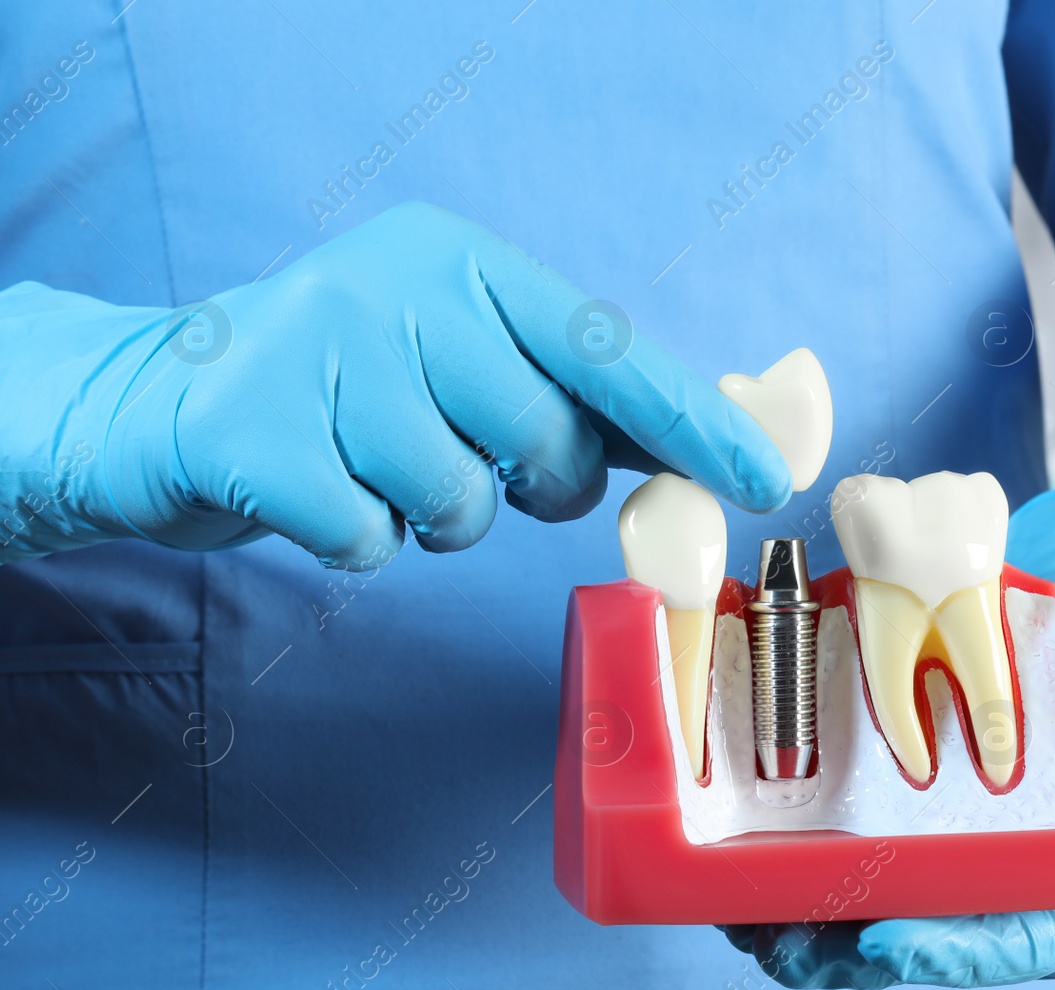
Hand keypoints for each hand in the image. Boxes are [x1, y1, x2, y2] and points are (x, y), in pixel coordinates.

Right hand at [0, 201, 788, 565]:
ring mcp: (317, 351)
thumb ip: (575, 396)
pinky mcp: (252, 434)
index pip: (607, 348)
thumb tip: (711, 443)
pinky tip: (313, 492)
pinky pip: (370, 543)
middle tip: (462, 459)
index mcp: (465, 261)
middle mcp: (397, 285)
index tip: (763, 478)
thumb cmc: (353, 396)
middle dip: (524, 486)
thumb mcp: (463, 361)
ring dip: (428, 517)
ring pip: (456, 504)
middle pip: (541, 445)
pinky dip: (356, 542)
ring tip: (369, 466)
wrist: (170, 404)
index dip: (690, 421)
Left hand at [720, 480, 1054, 988]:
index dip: (948, 953)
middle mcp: (1018, 885)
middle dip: (851, 953)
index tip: (883, 942)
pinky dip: (802, 868)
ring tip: (746, 915)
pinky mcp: (923, 822)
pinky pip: (860, 861)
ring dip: (811, 923)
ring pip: (882, 915)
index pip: (1014, 942)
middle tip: (782, 942)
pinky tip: (752, 860)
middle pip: (931, 943)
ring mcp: (965, 855)